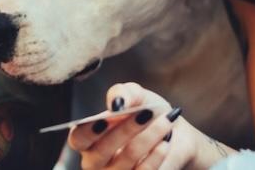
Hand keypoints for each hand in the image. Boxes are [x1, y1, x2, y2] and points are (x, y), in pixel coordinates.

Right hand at [67, 83, 195, 169]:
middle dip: (125, 130)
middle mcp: (97, 161)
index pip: (78, 139)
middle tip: (148, 113)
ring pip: (127, 159)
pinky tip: (166, 140)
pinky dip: (157, 154)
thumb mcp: (135, 95)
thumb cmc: (148, 112)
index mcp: (88, 138)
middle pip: (102, 151)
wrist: (176, 132)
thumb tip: (116, 104)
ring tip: (166, 122)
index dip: (89, 131)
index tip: (106, 119)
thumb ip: (122, 93)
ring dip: (149, 137)